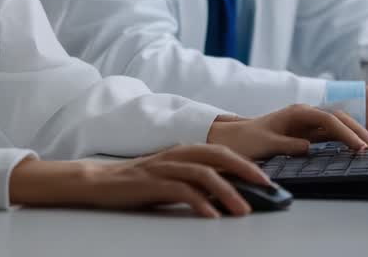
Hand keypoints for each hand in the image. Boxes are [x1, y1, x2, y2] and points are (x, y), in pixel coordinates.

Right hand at [8, 144, 269, 217]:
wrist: (98, 181)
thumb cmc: (138, 182)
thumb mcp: (171, 177)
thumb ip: (196, 180)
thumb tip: (228, 194)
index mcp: (183, 150)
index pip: (222, 152)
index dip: (247, 163)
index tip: (268, 179)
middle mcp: (176, 154)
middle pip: (218, 156)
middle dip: (246, 171)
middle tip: (267, 187)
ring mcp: (163, 167)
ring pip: (203, 174)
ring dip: (227, 192)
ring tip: (243, 210)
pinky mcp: (150, 183)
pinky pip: (180, 191)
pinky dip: (199, 203)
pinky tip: (211, 216)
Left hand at [206, 103, 367, 159]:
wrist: (232, 138)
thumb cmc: (247, 141)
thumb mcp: (266, 145)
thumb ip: (288, 145)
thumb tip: (310, 147)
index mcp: (296, 113)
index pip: (328, 120)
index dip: (346, 133)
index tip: (359, 147)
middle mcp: (304, 113)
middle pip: (338, 118)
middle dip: (357, 130)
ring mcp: (306, 121)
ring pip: (337, 123)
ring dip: (353, 133)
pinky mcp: (306, 130)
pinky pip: (330, 132)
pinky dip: (344, 138)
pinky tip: (354, 147)